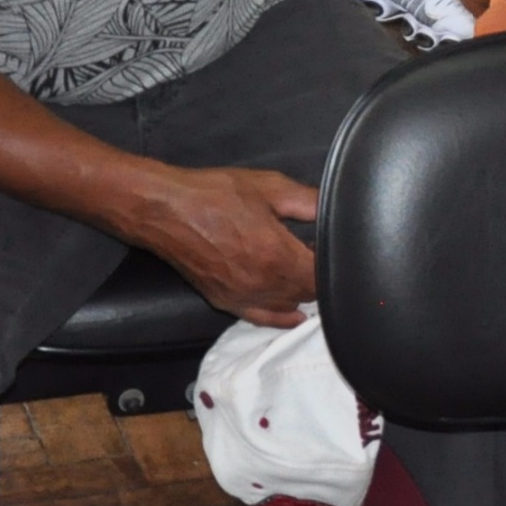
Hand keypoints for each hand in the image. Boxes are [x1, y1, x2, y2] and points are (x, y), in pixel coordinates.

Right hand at [136, 165, 321, 325]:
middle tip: (320, 255)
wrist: (166, 211)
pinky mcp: (224, 302)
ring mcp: (241, 298)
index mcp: (277, 256)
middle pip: (307, 293)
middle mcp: (261, 285)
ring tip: (303, 271)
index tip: (339, 252)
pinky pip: (261, 317)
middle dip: (319, 277)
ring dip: (301, 293)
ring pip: (287, 306)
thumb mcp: (271, 188)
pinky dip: (280, 316)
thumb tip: (337, 209)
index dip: (336, 265)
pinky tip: (292, 314)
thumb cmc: (217, 195)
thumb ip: (310, 202)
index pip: (321, 276)